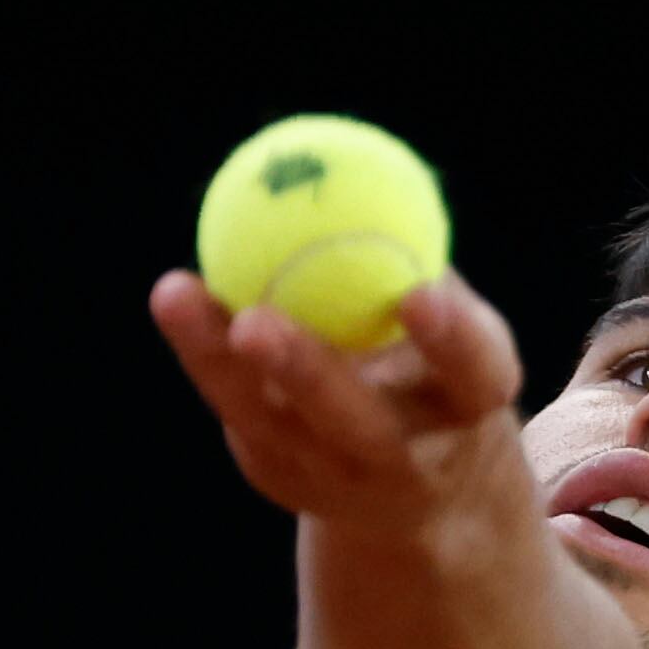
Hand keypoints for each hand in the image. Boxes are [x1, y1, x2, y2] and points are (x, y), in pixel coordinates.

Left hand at [149, 270, 525, 528]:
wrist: (419, 481)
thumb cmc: (437, 364)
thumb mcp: (452, 319)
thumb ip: (417, 259)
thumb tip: (364, 167)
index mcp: (469, 407)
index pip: (474, 375)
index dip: (451, 341)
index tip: (419, 295)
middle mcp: (407, 457)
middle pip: (357, 424)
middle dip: (305, 375)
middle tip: (253, 323)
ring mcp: (336, 479)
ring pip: (272, 422)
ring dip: (218, 359)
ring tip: (174, 294)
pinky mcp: (279, 474)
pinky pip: (237, 406)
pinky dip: (206, 352)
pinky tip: (179, 301)